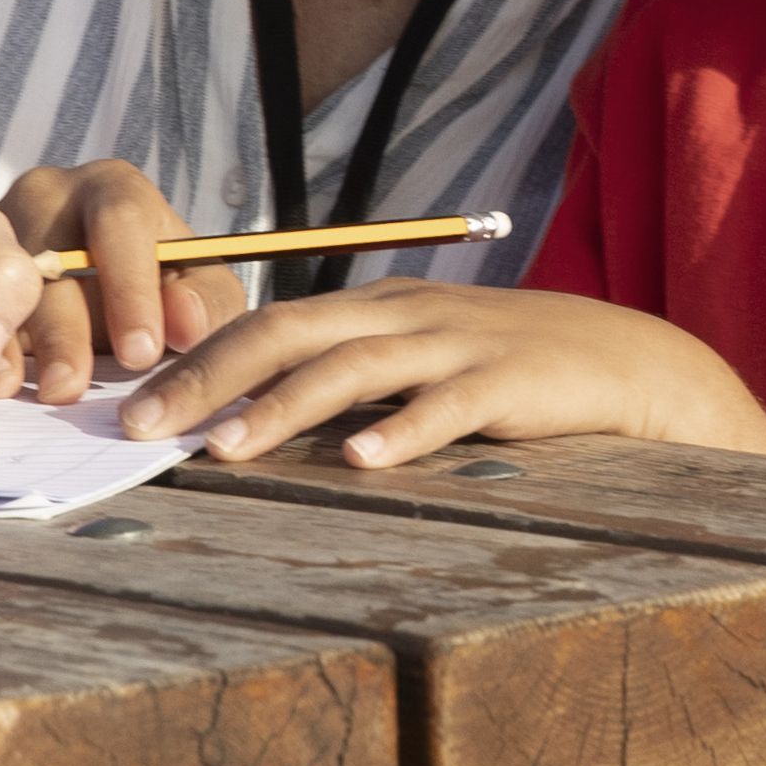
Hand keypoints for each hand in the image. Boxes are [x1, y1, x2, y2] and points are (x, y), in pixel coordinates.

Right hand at [0, 160, 245, 401]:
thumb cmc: (159, 283)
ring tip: (29, 393)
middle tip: (72, 387)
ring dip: (14, 345)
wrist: (103, 286)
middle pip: (50, 256)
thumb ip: (205, 301)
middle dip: (64, 329)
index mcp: (113, 190)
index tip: (141, 352)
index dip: (130, 289)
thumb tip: (184, 322)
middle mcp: (49, 197)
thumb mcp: (197, 285)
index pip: (121, 221)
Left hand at [117, 279, 765, 466]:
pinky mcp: (509, 380)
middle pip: (291, 330)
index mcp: (379, 305)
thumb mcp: (424, 357)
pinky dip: (402, 431)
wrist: (629, 363)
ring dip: (283, 409)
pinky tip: (363, 460)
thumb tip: (254, 411)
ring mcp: (458, 343)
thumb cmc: (512, 373)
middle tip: (142, 425)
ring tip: (227, 449)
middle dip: (209, 377)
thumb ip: (353, 373)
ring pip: (354, 365)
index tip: (136, 399)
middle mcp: (407, 313)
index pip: (270, 318)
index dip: (199, 355)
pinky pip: (448, 406)